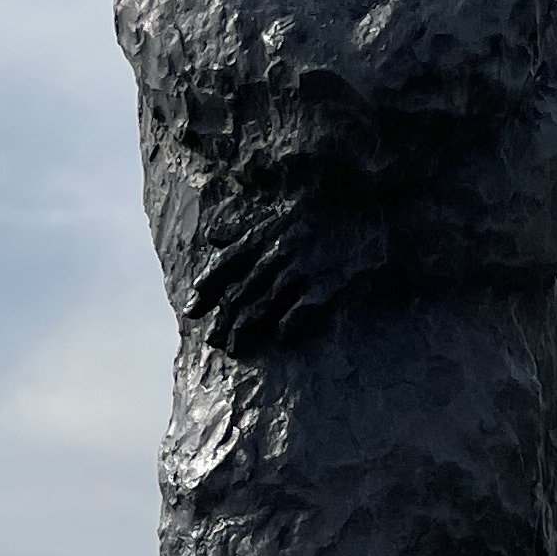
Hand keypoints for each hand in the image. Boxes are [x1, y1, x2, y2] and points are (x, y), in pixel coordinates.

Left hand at [188, 197, 378, 350]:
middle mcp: (276, 253)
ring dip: (244, 331)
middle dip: (222, 320)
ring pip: (262, 307)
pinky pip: (300, 312)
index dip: (205, 291)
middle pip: (239, 293)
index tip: (191, 311)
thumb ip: (243, 229)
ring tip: (235, 348)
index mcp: (262, 236)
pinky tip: (279, 338)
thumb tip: (211, 238)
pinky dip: (287, 327)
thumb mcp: (275, 214)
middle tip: (212, 340)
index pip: (223, 266)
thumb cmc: (316, 213)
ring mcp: (301, 269)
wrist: (365, 207)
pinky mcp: (327, 284)